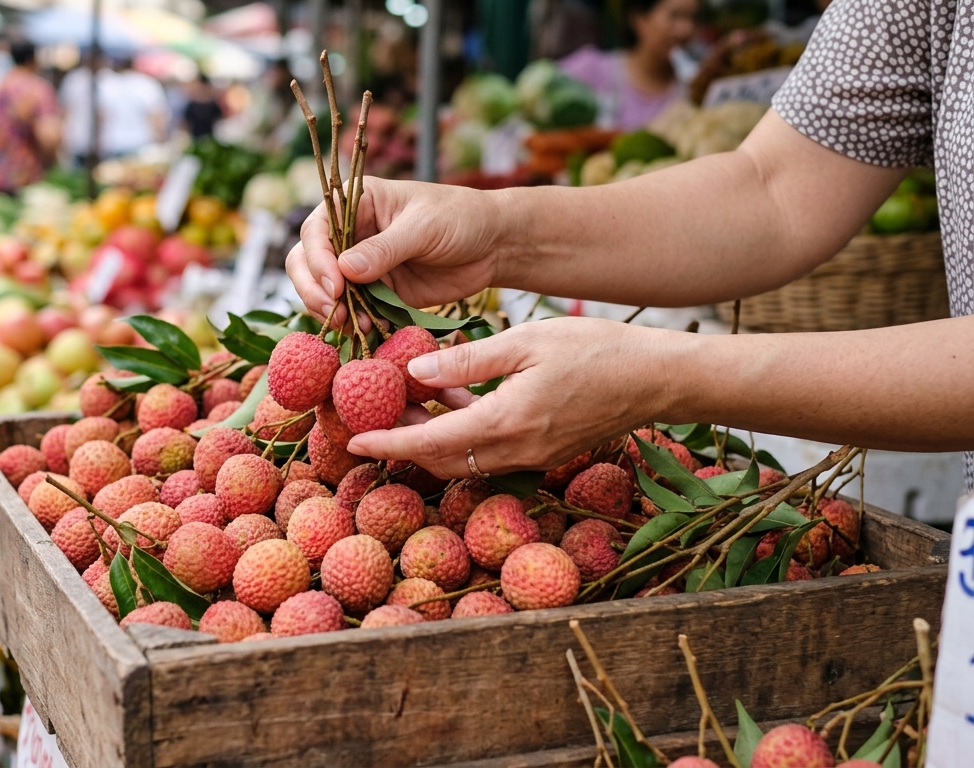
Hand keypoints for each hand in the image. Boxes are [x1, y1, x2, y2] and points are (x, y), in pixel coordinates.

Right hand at [285, 178, 507, 324]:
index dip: (317, 259)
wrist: (494, 245)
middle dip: (314, 289)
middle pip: (308, 262)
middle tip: (334, 312)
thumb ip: (385, 249)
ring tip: (355, 325)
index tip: (334, 285)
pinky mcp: (378, 293)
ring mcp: (362, 266)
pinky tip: (369, 330)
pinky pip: (354, 310)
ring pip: (325, 291)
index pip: (316, 229)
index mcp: (356, 203)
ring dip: (332, 311)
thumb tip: (345, 269)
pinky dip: (355, 322)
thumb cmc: (461, 218)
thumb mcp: (424, 227)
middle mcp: (351, 234)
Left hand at [347, 318, 688, 477]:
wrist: (658, 379)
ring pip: (461, 458)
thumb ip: (468, 360)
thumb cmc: (598, 350)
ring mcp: (530, 457)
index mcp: (506, 422)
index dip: (386, 443)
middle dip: (399, 443)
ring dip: (428, 437)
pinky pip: (486, 451)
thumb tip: (415, 370)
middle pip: (439, 459)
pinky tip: (450, 396)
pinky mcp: (542, 452)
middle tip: (367, 416)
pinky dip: (459, 432)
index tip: (350, 439)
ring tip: (402, 402)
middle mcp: (515, 451)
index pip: (429, 443)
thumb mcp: (526, 341)